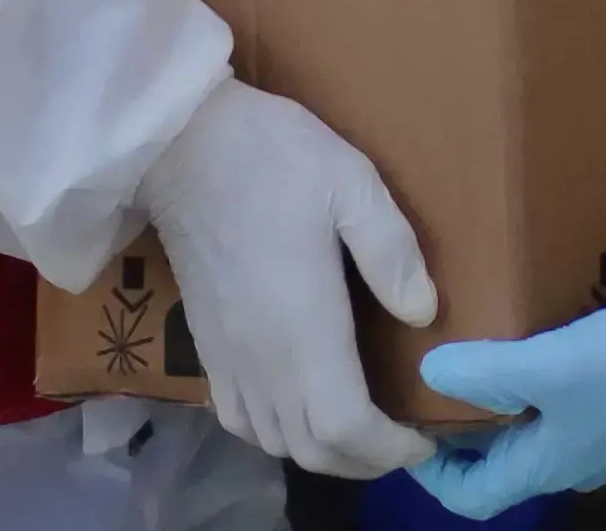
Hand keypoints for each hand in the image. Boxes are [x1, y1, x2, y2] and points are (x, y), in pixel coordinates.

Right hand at [138, 79, 437, 476]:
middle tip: (404, 441)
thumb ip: (392, 252)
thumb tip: (424, 314)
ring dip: (324, 454)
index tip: (425, 439)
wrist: (181, 145)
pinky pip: (241, 421)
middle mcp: (263, 362)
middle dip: (365, 461)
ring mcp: (228, 360)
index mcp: (303, 330)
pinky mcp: (205, 349)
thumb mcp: (352, 183)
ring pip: (276, 443)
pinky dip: (278, 435)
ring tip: (362, 432)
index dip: (390, 448)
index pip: (346, 428)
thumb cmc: (272, 159)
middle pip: (313, 451)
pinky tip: (299, 411)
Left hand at [409, 293, 605, 517]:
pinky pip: (576, 411)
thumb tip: (429, 375)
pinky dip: (547, 391)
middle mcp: (577, 466)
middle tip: (441, 383)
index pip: (475, 497)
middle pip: (506, 462)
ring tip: (488, 355)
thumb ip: (487, 372)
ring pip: (541, 434)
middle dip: (468, 431)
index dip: (436, 477)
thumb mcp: (549, 364)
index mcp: (550, 465)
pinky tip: (548, 344)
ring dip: (508, 407)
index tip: (410, 437)